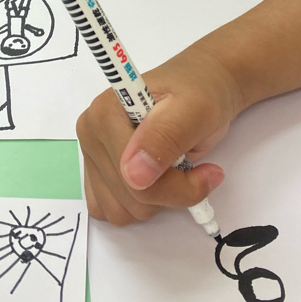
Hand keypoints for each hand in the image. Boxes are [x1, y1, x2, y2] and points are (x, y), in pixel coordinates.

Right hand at [77, 42, 242, 225]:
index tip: (209, 173)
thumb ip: (164, 137)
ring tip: (177, 171)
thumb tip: (134, 176)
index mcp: (104, 113)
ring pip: (121, 211)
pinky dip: (141, 205)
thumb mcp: (194, 109)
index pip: (133, 178)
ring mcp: (92, 155)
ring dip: (157, 201)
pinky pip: (113, 210)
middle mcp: (91, 134)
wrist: (199, 89)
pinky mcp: (98, 173)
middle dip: (170, 193)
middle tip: (197, 170)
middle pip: (129, 198)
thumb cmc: (199, 93)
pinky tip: (159, 181)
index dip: (177, 186)